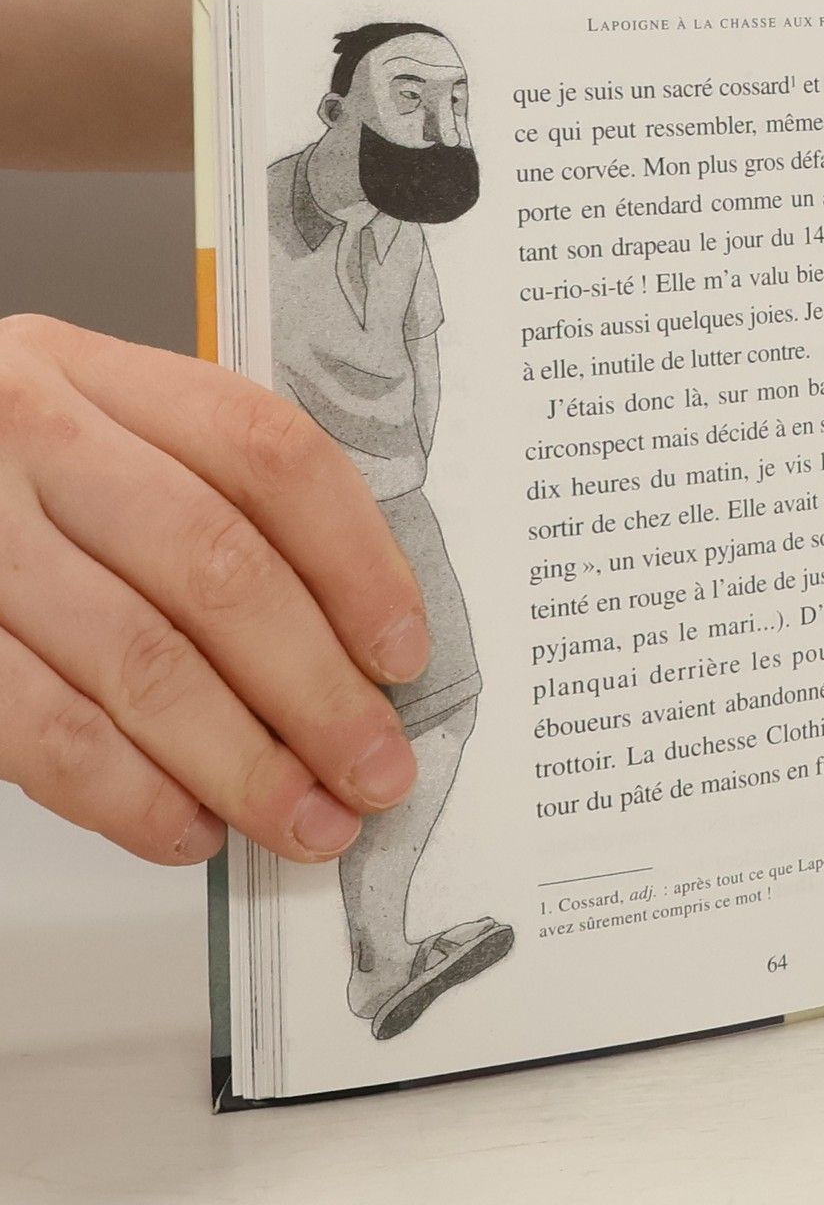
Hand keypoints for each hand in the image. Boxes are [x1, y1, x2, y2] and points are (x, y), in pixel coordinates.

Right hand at [0, 315, 426, 863]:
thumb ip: (214, 510)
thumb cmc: (9, 490)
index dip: (358, 564)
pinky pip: (47, 731)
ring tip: (308, 822)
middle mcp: (31, 435)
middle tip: (374, 769)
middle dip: (317, 690)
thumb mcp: (100, 449)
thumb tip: (357, 652)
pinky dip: (132, 796)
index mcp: (99, 376)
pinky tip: (190, 828)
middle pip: (218, 567)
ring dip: (244, 764)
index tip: (403, 656)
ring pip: (141, 662)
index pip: (270, 456)